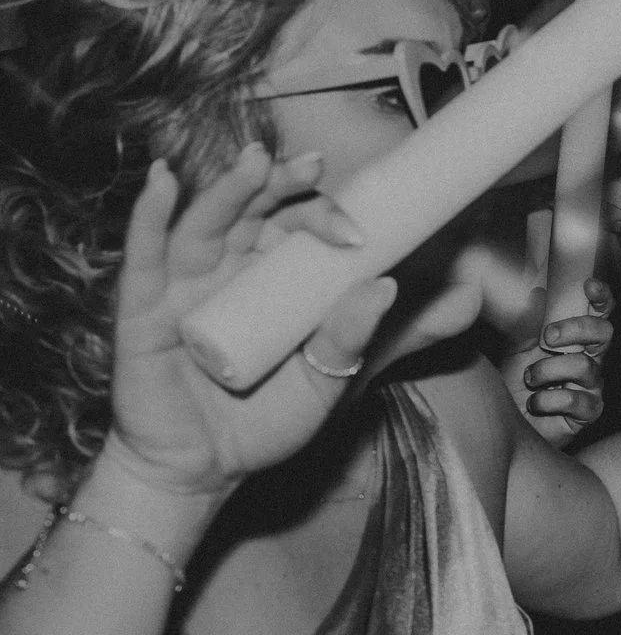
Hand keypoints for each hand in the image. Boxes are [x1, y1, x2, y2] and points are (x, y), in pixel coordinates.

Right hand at [109, 147, 394, 500]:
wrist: (207, 471)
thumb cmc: (267, 421)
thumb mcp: (341, 378)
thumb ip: (397, 337)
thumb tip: (464, 294)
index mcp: (276, 277)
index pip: (303, 227)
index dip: (327, 214)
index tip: (359, 227)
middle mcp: (232, 267)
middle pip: (256, 210)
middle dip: (283, 186)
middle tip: (313, 171)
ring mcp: (186, 282)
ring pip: (206, 220)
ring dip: (229, 187)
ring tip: (255, 162)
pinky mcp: (142, 307)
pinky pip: (143, 253)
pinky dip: (150, 215)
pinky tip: (164, 184)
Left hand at [504, 280, 611, 444]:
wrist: (504, 421)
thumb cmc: (512, 382)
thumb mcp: (514, 345)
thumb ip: (526, 321)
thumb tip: (536, 293)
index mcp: (574, 338)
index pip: (598, 311)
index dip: (601, 296)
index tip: (588, 286)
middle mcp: (589, 358)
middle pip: (605, 332)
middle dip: (577, 329)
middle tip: (547, 337)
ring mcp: (591, 386)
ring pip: (585, 367)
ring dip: (548, 370)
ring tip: (528, 378)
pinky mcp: (587, 413)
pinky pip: (577, 401)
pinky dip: (548, 400)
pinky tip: (534, 404)